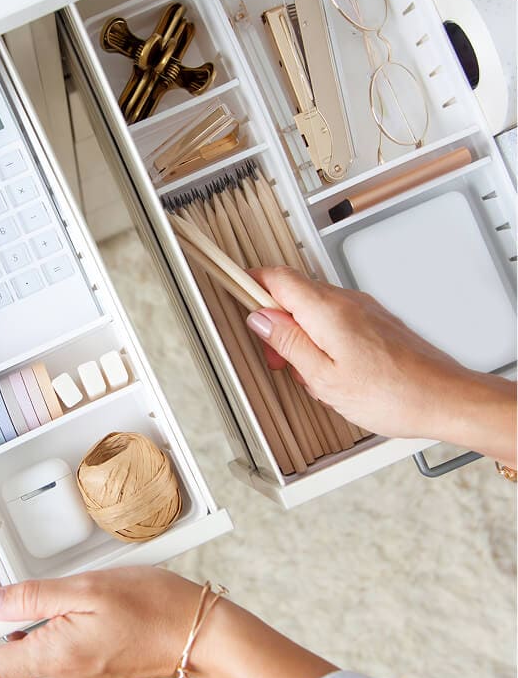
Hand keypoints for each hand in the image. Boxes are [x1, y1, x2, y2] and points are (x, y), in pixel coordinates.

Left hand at [0, 566, 336, 677]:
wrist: (196, 634)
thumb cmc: (151, 605)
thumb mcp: (87, 589)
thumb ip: (32, 598)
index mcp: (54, 655)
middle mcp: (59, 674)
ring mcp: (73, 677)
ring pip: (14, 673)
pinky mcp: (85, 671)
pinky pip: (37, 668)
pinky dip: (14, 658)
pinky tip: (12, 639)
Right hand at [245, 267, 515, 460]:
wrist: (445, 399)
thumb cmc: (393, 394)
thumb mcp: (324, 377)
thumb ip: (288, 343)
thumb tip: (261, 319)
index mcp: (327, 311)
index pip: (276, 278)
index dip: (249, 282)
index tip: (231, 286)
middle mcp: (346, 302)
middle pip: (293, 293)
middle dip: (274, 322)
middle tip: (276, 358)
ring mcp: (362, 309)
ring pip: (312, 309)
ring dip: (298, 335)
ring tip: (307, 372)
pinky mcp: (374, 322)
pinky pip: (333, 320)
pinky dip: (320, 340)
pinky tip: (328, 370)